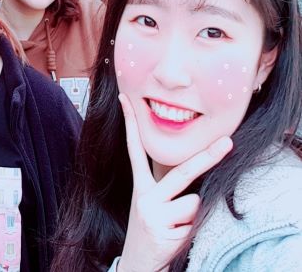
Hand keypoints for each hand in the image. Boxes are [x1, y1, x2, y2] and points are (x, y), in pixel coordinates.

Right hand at [118, 94, 232, 271]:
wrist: (138, 262)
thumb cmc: (153, 230)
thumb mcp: (155, 206)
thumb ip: (170, 188)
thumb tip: (197, 172)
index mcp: (142, 186)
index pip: (136, 149)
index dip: (131, 124)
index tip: (126, 100)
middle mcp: (144, 195)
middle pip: (180, 171)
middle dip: (207, 157)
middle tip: (228, 143)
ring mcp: (153, 212)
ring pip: (193, 203)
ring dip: (192, 216)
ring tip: (177, 227)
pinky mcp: (164, 229)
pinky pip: (194, 222)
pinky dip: (191, 229)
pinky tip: (176, 237)